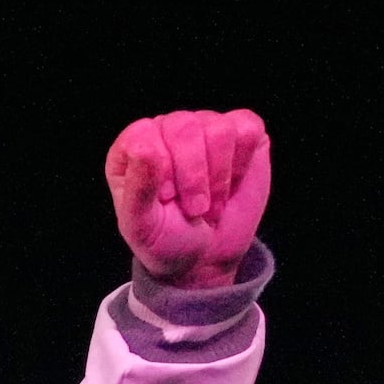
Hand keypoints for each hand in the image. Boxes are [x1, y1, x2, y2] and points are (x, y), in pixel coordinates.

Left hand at [104, 109, 269, 287]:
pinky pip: (248, 128)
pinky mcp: (241, 132)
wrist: (206, 258)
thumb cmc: (166, 239)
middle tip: (195, 208)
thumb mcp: (142, 226)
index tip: (167, 199)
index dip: (162, 170)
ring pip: (220, 129)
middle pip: (186, 126)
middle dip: (194, 178)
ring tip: (212, 200)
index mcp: (135, 145)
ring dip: (220, 177)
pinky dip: (243, 163)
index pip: (146, 134)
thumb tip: (143, 147)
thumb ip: (137, 188)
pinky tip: (233, 182)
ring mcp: (206, 126)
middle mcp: (168, 129)